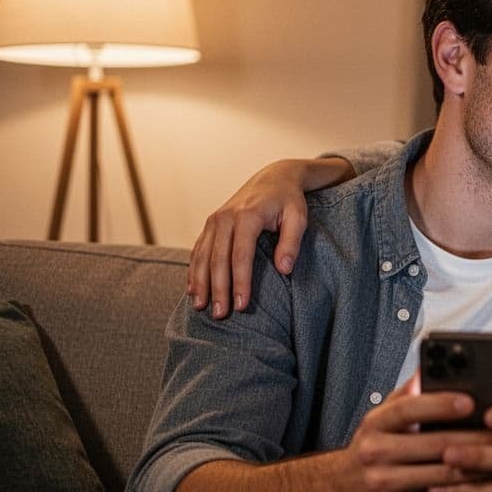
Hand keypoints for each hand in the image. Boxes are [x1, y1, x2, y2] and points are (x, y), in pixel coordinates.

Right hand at [188, 157, 351, 318]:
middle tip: (219, 314)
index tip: (241, 305)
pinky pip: (198, 250)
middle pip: (218, 259)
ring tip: (202, 307)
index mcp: (248, 216)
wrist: (273, 177)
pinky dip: (194, 270)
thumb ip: (292, 242)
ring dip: (200, 283)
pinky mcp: (210, 224)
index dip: (239, 282)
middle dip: (218, 289)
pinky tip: (193, 290)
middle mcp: (225, 218)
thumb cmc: (289, 201)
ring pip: (202, 256)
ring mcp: (214, 220)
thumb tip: (284, 270)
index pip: (241, 255)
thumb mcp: (298, 217)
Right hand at [328, 382, 491, 491]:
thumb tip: (429, 371)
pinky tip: (484, 483)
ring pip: (442, 476)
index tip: (471, 401)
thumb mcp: (380, 417)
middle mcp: (375, 453)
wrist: (335, 490)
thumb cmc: (370, 448)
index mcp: (375, 424)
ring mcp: (383, 484)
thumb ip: (407, 396)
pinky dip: (464, 491)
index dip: (441, 404)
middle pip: (434, 445)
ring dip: (478, 467)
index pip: (409, 409)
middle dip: (476, 439)